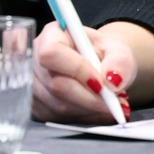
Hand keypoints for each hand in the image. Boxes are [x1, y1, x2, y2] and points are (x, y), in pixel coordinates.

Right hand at [31, 19, 150, 122]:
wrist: (100, 67)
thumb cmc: (104, 54)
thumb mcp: (119, 50)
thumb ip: (119, 61)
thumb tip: (112, 80)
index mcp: (52, 35)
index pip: (53, 53)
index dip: (77, 70)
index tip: (102, 84)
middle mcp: (36, 58)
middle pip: (56, 84)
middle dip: (90, 98)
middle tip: (115, 102)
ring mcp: (33, 84)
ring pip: (59, 106)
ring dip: (89, 110)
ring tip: (110, 104)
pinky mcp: (38, 106)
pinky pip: (59, 119)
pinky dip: (84, 118)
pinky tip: (96, 110)